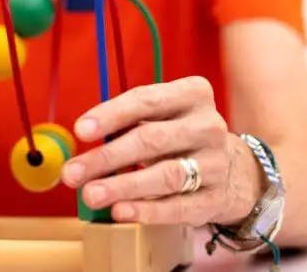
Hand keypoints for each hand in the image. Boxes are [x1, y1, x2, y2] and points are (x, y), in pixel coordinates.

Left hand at [61, 77, 263, 225]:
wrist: (233, 169)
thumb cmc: (179, 137)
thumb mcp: (160, 117)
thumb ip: (125, 124)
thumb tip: (82, 142)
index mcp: (193, 94)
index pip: (146, 100)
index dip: (110, 115)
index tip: (80, 130)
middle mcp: (209, 126)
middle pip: (151, 139)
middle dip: (107, 157)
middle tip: (73, 173)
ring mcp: (217, 163)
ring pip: (166, 175)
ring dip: (123, 186)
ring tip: (91, 195)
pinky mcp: (217, 197)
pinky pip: (180, 206)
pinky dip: (147, 210)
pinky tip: (121, 211)